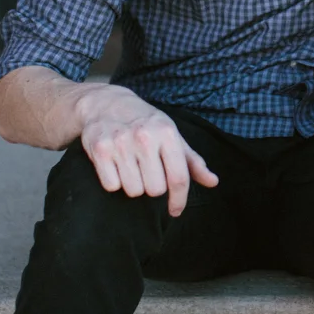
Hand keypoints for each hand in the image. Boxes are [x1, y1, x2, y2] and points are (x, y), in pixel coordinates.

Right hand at [76, 84, 218, 216]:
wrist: (106, 103)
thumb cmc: (145, 122)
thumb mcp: (172, 135)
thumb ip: (192, 161)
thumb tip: (213, 182)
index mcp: (167, 132)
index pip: (178, 177)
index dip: (179, 199)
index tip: (176, 210)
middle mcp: (144, 137)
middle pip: (155, 189)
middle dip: (153, 187)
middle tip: (147, 171)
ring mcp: (120, 143)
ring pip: (133, 191)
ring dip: (133, 185)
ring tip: (131, 166)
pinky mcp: (99, 150)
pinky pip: (111, 186)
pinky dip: (114, 181)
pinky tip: (115, 165)